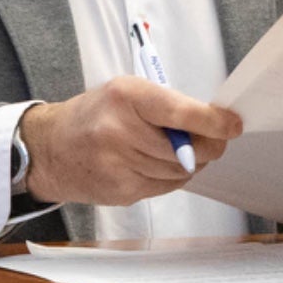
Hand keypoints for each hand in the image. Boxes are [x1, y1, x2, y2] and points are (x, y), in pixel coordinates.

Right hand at [19, 78, 242, 207]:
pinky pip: (165, 187)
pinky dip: (172, 177)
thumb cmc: (96, 115)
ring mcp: (118, 164)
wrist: (50, 148)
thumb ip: (168, 106)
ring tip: (180, 151)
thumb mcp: (127, 92)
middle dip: (210, 146)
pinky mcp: (120, 190)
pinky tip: (158, 165)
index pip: (181, 112)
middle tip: (216, 140)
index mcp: (126, 96)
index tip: (233, 125)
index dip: (214, 122)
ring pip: (180, 171)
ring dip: (191, 163)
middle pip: (187, 148)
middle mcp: (119, 130)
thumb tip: (214, 123)